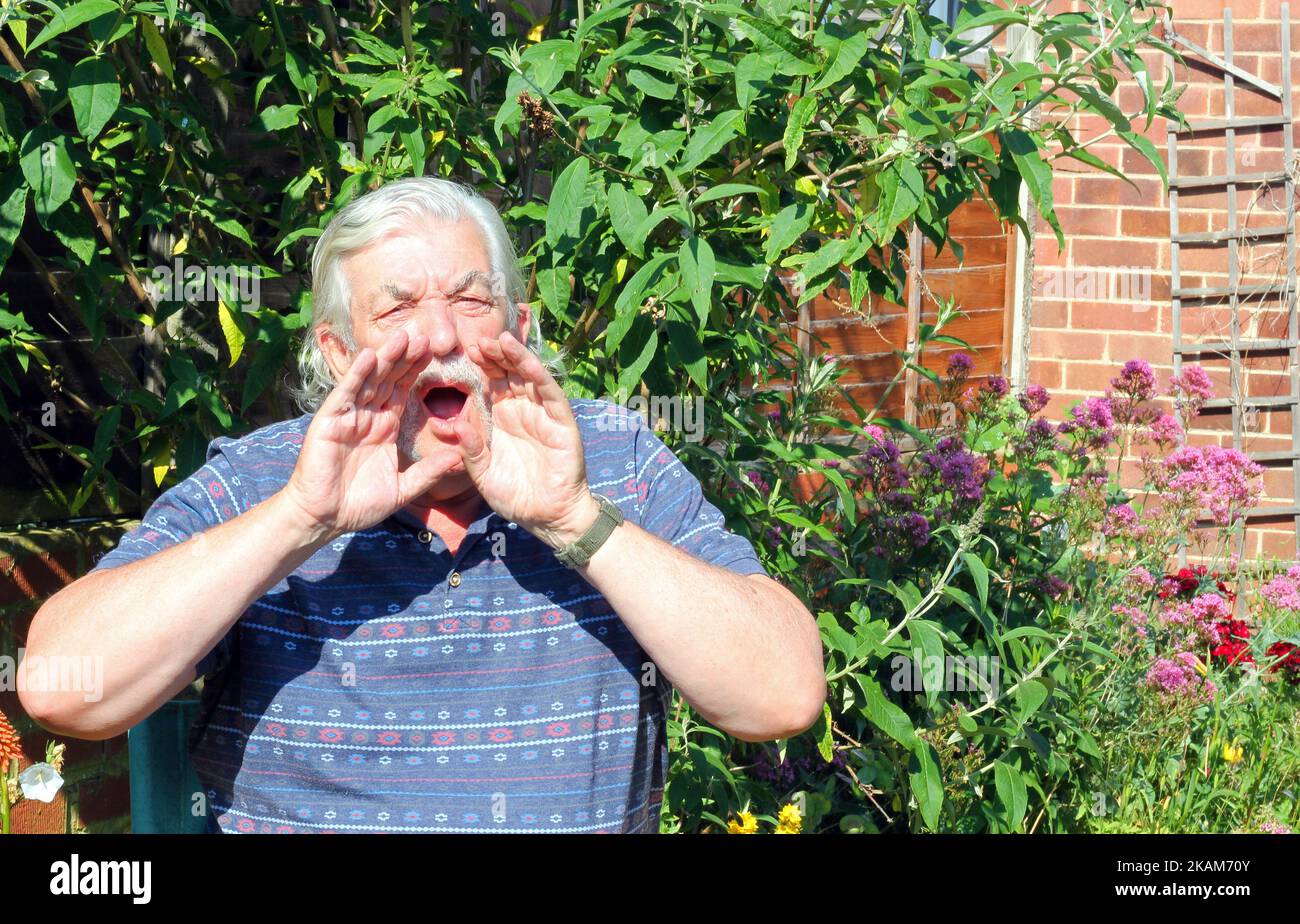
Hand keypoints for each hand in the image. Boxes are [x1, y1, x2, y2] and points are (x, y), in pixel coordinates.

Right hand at [281, 329, 463, 538]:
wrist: (325, 518)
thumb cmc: (358, 504)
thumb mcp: (402, 489)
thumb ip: (428, 472)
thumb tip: (459, 459)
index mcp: (385, 427)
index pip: (404, 391)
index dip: (418, 371)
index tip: (437, 351)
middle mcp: (368, 416)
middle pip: (389, 379)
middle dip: (406, 357)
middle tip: (426, 333)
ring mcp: (348, 417)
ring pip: (370, 380)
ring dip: (385, 357)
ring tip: (403, 336)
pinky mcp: (329, 422)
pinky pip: (345, 394)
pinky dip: (356, 375)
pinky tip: (369, 356)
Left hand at [455, 330, 599, 548]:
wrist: (546, 516)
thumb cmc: (514, 495)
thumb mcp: (482, 473)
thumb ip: (470, 450)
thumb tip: (454, 426)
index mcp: (501, 418)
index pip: (489, 384)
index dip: (478, 367)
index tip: (460, 351)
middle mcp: (521, 410)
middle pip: (507, 373)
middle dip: (494, 355)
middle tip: (477, 339)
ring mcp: (542, 414)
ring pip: (529, 377)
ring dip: (517, 358)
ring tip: (501, 340)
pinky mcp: (562, 422)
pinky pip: (551, 395)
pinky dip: (540, 377)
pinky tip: (528, 363)